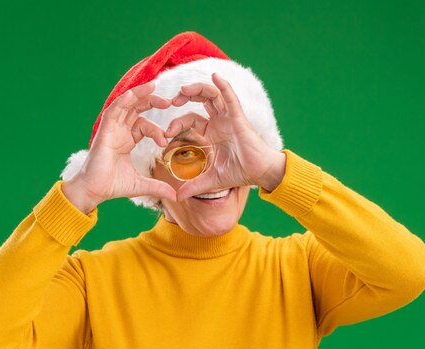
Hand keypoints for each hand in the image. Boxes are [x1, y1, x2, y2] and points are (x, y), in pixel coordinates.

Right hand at [62, 81, 176, 211]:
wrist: (95, 191)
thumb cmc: (113, 186)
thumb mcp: (141, 185)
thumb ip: (158, 187)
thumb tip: (176, 196)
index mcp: (126, 140)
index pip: (144, 125)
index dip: (157, 129)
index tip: (166, 139)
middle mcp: (119, 131)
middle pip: (136, 109)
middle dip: (152, 102)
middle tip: (170, 101)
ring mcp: (111, 130)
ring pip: (126, 105)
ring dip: (139, 95)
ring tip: (154, 87)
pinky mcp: (104, 131)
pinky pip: (113, 110)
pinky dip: (123, 101)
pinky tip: (133, 94)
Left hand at [165, 72, 285, 200]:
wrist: (259, 173)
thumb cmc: (239, 173)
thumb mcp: (210, 180)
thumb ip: (193, 186)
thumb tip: (176, 198)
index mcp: (212, 132)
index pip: (190, 119)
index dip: (177, 123)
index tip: (166, 134)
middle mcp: (219, 121)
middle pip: (200, 100)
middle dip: (184, 97)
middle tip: (171, 101)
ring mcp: (229, 117)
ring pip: (212, 94)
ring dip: (197, 89)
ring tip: (183, 90)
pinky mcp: (238, 117)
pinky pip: (231, 97)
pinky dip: (223, 86)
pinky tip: (215, 76)